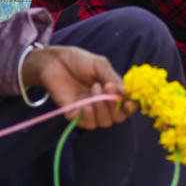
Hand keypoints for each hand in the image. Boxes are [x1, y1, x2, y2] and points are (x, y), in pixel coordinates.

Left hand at [20, 45, 137, 129]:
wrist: (55, 61)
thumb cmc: (78, 61)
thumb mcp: (100, 65)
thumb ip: (114, 78)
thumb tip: (126, 93)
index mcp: (110, 92)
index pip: (125, 107)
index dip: (129, 107)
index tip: (128, 102)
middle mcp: (101, 104)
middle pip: (116, 118)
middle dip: (114, 105)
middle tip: (107, 87)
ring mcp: (88, 110)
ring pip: (103, 122)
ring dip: (102, 108)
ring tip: (94, 88)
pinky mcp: (74, 114)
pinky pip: (87, 124)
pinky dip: (89, 117)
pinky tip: (87, 105)